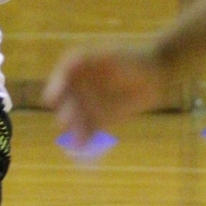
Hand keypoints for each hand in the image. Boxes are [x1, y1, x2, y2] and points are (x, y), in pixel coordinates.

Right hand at [42, 43, 169, 140]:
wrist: (154, 74)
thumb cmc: (131, 59)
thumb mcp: (110, 56)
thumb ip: (90, 60)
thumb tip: (71, 61)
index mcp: (74, 70)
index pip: (59, 80)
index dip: (54, 89)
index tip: (51, 99)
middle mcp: (76, 89)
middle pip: (66, 104)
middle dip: (65, 114)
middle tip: (65, 124)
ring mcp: (87, 105)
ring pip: (76, 120)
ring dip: (74, 131)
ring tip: (77, 143)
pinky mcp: (100, 120)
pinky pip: (89, 131)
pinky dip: (86, 140)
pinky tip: (83, 149)